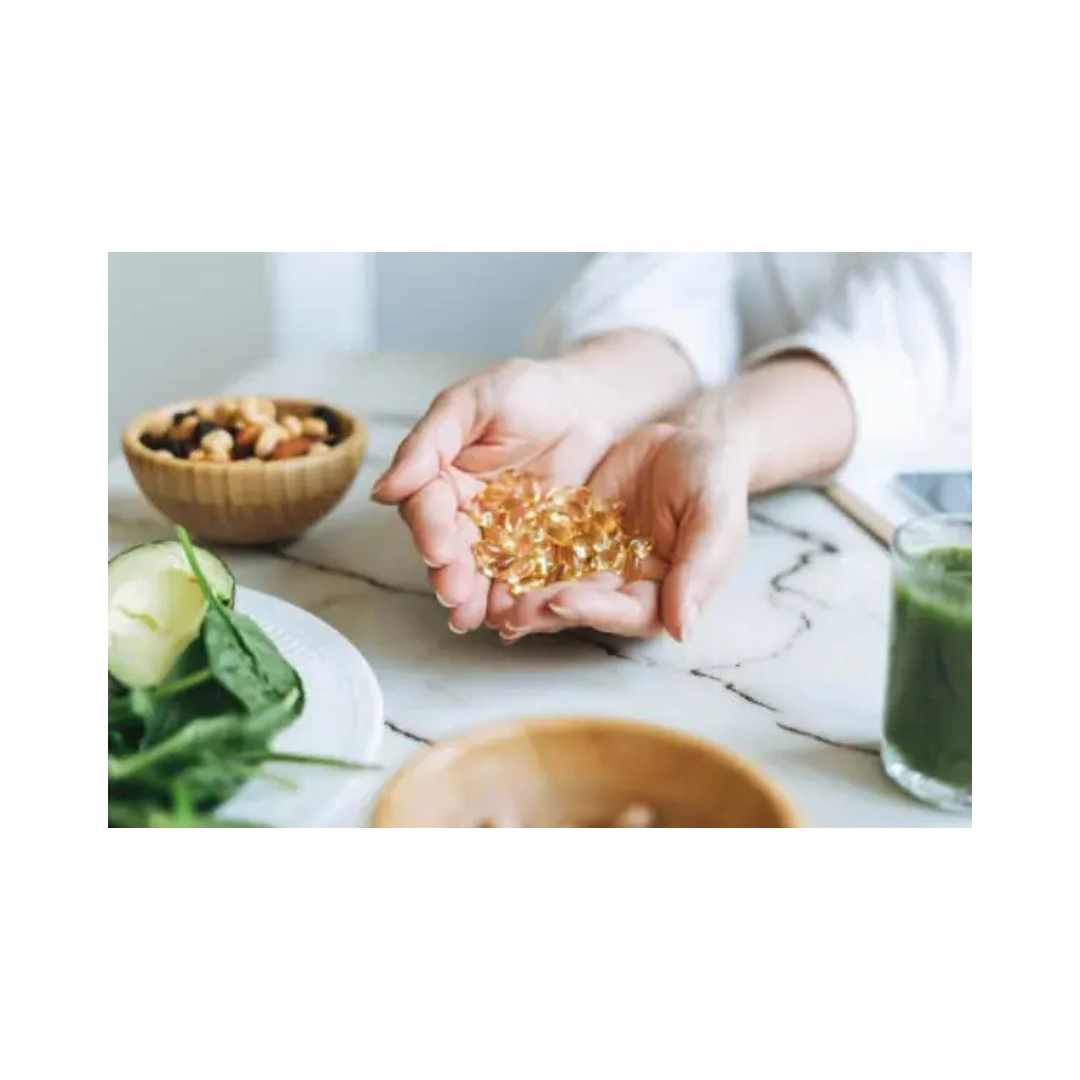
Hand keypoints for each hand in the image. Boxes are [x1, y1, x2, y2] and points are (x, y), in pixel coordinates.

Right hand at [371, 356, 639, 630]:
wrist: (591, 403)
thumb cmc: (527, 391)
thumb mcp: (473, 402)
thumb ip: (430, 442)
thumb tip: (382, 490)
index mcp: (441, 476)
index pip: (426, 507)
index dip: (429, 529)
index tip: (437, 548)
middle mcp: (465, 511)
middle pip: (450, 549)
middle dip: (449, 574)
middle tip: (454, 594)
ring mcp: (502, 534)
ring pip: (482, 571)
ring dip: (476, 598)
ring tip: (477, 619)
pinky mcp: (538, 550)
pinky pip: (525, 578)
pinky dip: (518, 600)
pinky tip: (514, 621)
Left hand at [487, 421, 751, 641]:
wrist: (690, 440)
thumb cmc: (713, 481)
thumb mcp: (714, 517)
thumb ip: (700, 569)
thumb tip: (682, 628)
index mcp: (661, 595)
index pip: (625, 612)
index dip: (593, 610)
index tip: (561, 602)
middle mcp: (620, 587)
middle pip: (580, 606)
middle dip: (545, 609)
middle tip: (510, 610)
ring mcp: (591, 563)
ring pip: (551, 584)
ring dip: (521, 594)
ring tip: (489, 599)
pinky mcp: (568, 535)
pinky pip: (537, 549)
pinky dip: (512, 557)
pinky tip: (486, 559)